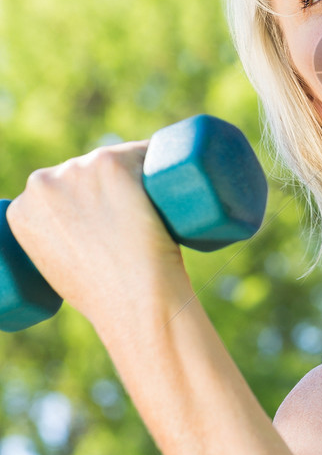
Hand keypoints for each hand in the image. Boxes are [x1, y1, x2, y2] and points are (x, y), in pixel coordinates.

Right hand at [5, 141, 192, 332]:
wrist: (133, 303)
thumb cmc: (106, 299)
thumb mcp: (60, 273)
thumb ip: (59, 248)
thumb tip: (78, 243)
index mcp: (22, 209)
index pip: (63, 190)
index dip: (90, 201)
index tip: (109, 219)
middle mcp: (42, 182)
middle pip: (89, 171)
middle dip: (112, 187)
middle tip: (135, 219)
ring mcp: (77, 169)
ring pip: (119, 159)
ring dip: (138, 174)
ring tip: (153, 206)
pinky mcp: (112, 163)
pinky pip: (145, 150)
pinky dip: (159, 160)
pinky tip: (166, 175)